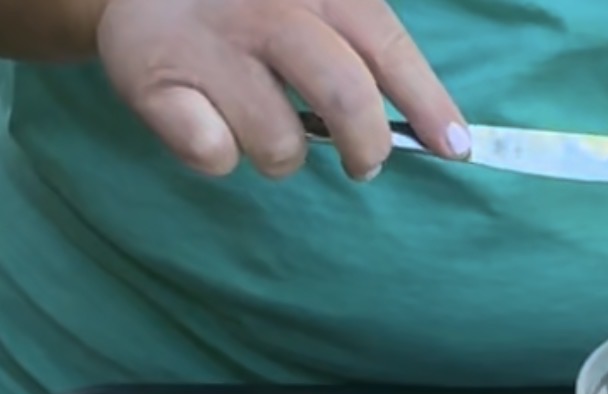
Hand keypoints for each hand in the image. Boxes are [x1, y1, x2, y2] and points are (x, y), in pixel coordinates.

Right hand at [95, 0, 466, 179]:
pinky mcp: (152, 78)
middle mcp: (266, 7)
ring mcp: (208, 42)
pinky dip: (216, 151)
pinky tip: (203, 116)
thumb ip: (368, 56)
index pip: (387, 48)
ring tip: (256, 116)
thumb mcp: (312, 6)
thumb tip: (443, 134)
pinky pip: (213, 155)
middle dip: (367, 147)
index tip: (456, 149)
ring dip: (280, 151)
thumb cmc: (247, 9)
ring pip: (279, 145)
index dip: (429, 104)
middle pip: (345, 97)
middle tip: (366, 164)